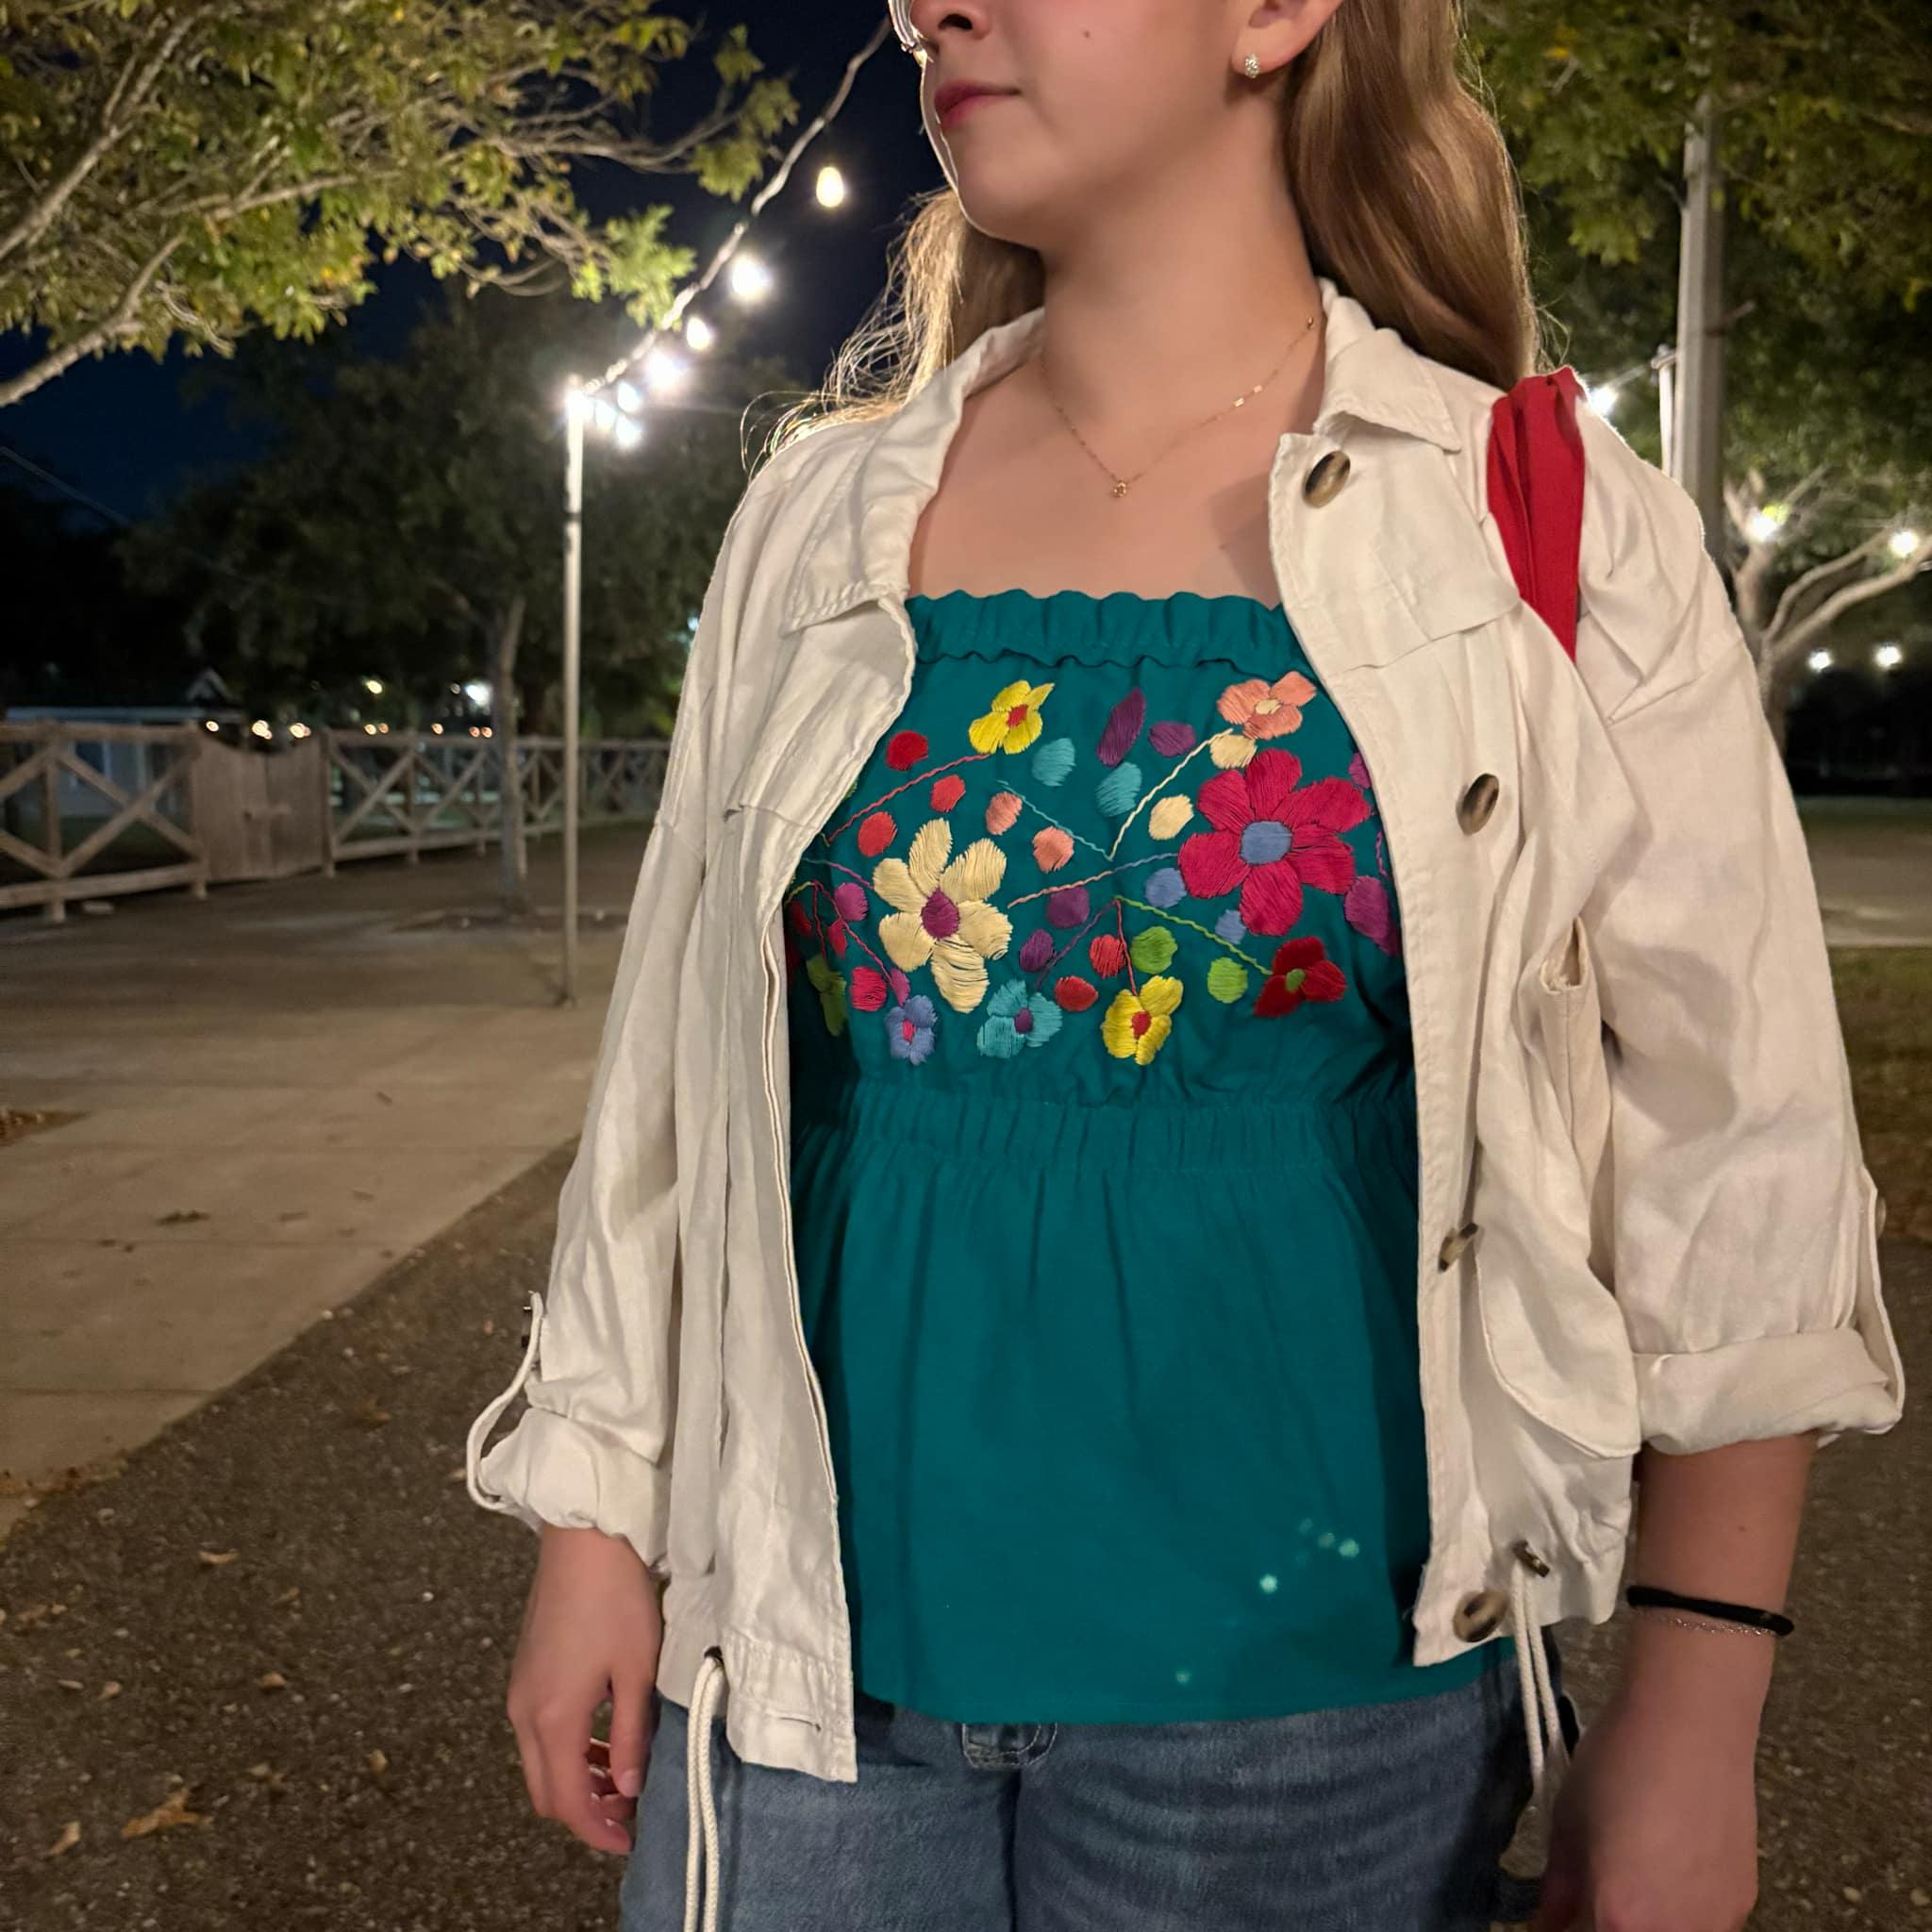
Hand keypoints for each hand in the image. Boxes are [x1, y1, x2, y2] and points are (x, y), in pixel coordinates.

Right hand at [505, 1523, 664, 1854]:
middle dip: (585, 1812)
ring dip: (576, 1781)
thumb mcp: (637, 1670)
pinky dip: (567, 1751)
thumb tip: (629, 1788)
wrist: (583, 1537)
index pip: (567, 1801)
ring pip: (540, 1764)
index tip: (629, 1840)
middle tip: (629, 1813)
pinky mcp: (525, 1673)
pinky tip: (603, 1739)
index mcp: (553, 1717)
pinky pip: (538, 1733)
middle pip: (545, 1791)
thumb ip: (631, 1735)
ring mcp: (520, 1691)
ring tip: (622, 1778)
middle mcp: (524, 1712)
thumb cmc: (616, 1596)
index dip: (597, 1830)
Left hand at [1530, 1677, 1758, 1931]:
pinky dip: (1681, 1910)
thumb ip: (1558, 1889)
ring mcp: (1718, 1923)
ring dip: (1649, 1921)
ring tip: (1634, 1875)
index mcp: (1621, 1920)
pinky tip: (1672, 1865)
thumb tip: (1549, 1923)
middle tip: (1594, 1894)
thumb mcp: (1568, 1821)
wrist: (1692, 1723)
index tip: (1564, 1911)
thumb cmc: (1617, 1765)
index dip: (1572, 1927)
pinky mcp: (1745, 1902)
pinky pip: (1704, 1922)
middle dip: (1607, 1923)